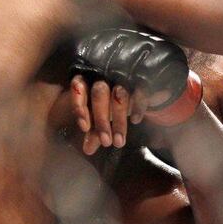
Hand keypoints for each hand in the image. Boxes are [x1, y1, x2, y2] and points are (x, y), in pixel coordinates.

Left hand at [69, 29, 202, 154]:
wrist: (143, 78)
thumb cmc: (114, 99)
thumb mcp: (104, 113)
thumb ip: (95, 129)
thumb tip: (87, 151)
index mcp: (89, 77)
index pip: (79, 89)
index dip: (80, 108)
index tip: (85, 128)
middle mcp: (104, 72)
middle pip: (99, 95)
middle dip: (102, 121)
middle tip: (106, 142)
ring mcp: (123, 73)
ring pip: (118, 96)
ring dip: (119, 121)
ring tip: (119, 143)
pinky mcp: (141, 76)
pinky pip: (138, 92)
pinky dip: (137, 107)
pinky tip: (135, 121)